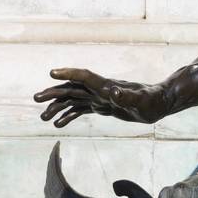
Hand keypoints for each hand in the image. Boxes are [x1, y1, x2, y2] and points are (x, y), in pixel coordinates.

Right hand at [33, 68, 166, 126]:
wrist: (161, 103)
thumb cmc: (153, 101)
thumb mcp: (141, 101)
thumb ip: (126, 97)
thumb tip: (113, 91)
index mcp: (107, 86)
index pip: (84, 76)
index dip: (69, 73)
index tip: (52, 73)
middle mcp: (101, 90)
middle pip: (73, 88)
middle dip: (54, 93)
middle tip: (36, 98)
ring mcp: (100, 98)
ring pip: (74, 100)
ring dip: (57, 107)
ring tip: (43, 117)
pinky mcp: (104, 107)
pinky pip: (82, 110)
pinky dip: (69, 116)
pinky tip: (58, 124)